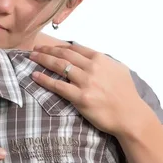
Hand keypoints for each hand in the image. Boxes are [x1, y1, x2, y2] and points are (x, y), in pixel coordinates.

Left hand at [29, 43, 152, 136]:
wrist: (130, 115)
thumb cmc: (126, 94)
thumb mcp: (119, 70)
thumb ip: (104, 61)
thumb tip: (90, 56)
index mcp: (100, 59)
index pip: (74, 48)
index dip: (59, 46)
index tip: (48, 46)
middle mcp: (92, 67)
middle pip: (63, 55)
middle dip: (47, 51)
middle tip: (35, 50)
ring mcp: (86, 82)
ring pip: (58, 66)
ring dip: (43, 60)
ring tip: (31, 58)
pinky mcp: (80, 97)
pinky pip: (58, 86)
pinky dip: (45, 80)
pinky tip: (35, 76)